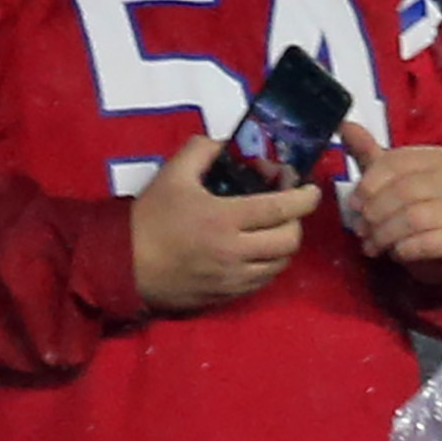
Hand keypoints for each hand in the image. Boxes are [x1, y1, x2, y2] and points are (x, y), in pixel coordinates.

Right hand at [131, 126, 316, 312]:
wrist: (129, 264)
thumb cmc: (152, 217)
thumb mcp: (173, 173)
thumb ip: (203, 150)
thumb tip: (228, 144)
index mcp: (224, 218)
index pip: (279, 209)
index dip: (303, 198)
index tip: (312, 189)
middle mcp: (236, 252)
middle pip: (289, 240)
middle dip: (296, 221)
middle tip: (286, 207)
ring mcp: (236, 278)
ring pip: (281, 264)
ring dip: (285, 244)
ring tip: (273, 227)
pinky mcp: (231, 296)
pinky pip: (264, 281)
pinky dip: (270, 263)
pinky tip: (258, 249)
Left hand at [341, 123, 441, 279]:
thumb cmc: (418, 210)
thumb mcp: (392, 180)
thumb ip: (370, 156)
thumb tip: (344, 126)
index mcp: (435, 158)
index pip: (396, 162)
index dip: (369, 183)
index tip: (354, 204)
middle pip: (404, 191)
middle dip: (375, 212)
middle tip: (360, 229)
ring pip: (414, 218)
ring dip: (385, 234)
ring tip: (372, 245)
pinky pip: (427, 243)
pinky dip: (405, 249)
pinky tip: (395, 253)